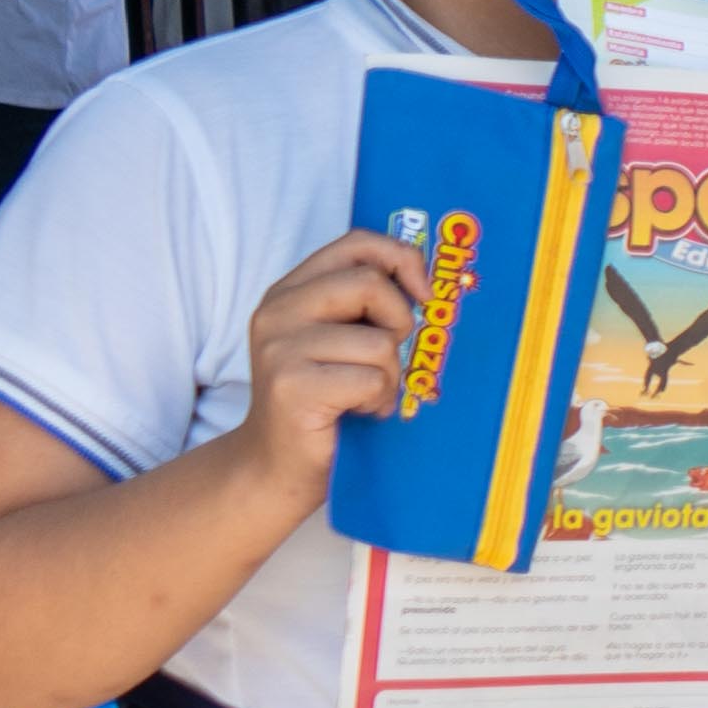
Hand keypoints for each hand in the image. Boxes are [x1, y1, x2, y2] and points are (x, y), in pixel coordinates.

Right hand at [240, 229, 425, 491]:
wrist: (278, 464)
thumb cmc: (326, 399)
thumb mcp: (341, 340)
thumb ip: (368, 305)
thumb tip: (429, 285)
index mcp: (291, 290)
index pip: (356, 244)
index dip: (402, 259)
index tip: (424, 294)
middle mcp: (278, 311)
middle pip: (371, 284)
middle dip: (399, 324)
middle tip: (388, 359)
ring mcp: (280, 348)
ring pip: (379, 342)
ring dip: (389, 376)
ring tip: (367, 394)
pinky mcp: (292, 386)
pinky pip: (372, 380)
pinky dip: (379, 400)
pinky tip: (360, 411)